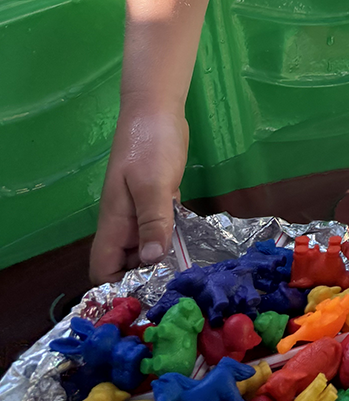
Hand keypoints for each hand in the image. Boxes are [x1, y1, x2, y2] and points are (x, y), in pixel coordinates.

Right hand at [89, 108, 188, 283]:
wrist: (156, 108)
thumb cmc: (150, 144)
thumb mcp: (153, 184)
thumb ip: (153, 221)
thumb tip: (153, 259)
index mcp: (115, 222)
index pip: (103, 269)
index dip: (120, 286)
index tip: (149, 292)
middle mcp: (125, 221)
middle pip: (127, 263)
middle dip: (147, 275)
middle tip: (179, 281)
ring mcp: (140, 209)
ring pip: (146, 246)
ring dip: (164, 256)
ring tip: (191, 267)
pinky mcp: (158, 198)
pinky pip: (161, 227)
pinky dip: (173, 236)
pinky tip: (193, 242)